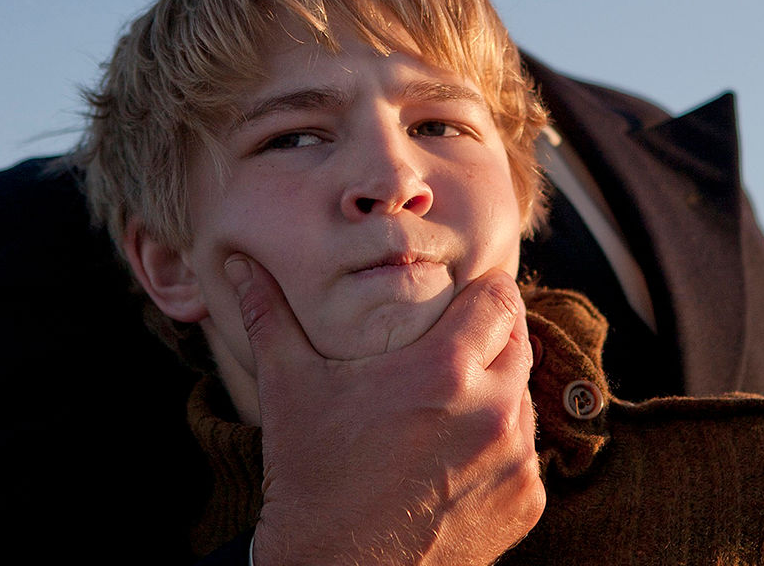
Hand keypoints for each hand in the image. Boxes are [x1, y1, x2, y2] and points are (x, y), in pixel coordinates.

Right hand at [224, 255, 543, 565]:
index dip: (482, 290)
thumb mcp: (289, 389)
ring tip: (449, 399)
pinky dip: (500, 446)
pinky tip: (455, 453)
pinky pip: (525, 452)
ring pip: (524, 397)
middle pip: (519, 341)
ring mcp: (515, 460)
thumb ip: (270, 315)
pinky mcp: (524, 500)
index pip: (500, 298)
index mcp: (445, 370)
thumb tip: (238, 262)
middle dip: (490, 336)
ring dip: (497, 390)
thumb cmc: (311, 479)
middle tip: (452, 344)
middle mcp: (493, 411)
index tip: (459, 297)